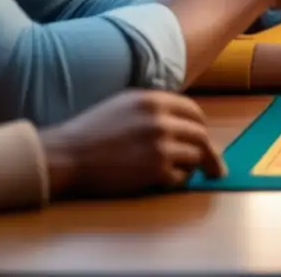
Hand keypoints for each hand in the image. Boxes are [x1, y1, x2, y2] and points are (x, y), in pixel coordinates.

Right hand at [39, 91, 223, 199]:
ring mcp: (160, 145)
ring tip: (178, 172)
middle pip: (200, 135)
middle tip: (215, 168)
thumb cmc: (91, 132)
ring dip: (190, 167)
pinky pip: (180, 177)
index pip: (194, 112)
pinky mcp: (156, 170)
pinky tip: (163, 181)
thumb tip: (183, 122)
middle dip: (208, 153)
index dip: (200, 126)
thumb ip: (155, 108)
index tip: (202, 137)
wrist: (65, 156)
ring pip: (195, 157)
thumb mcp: (125, 105)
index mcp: (154, 100)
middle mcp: (161, 120)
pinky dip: (176, 181)